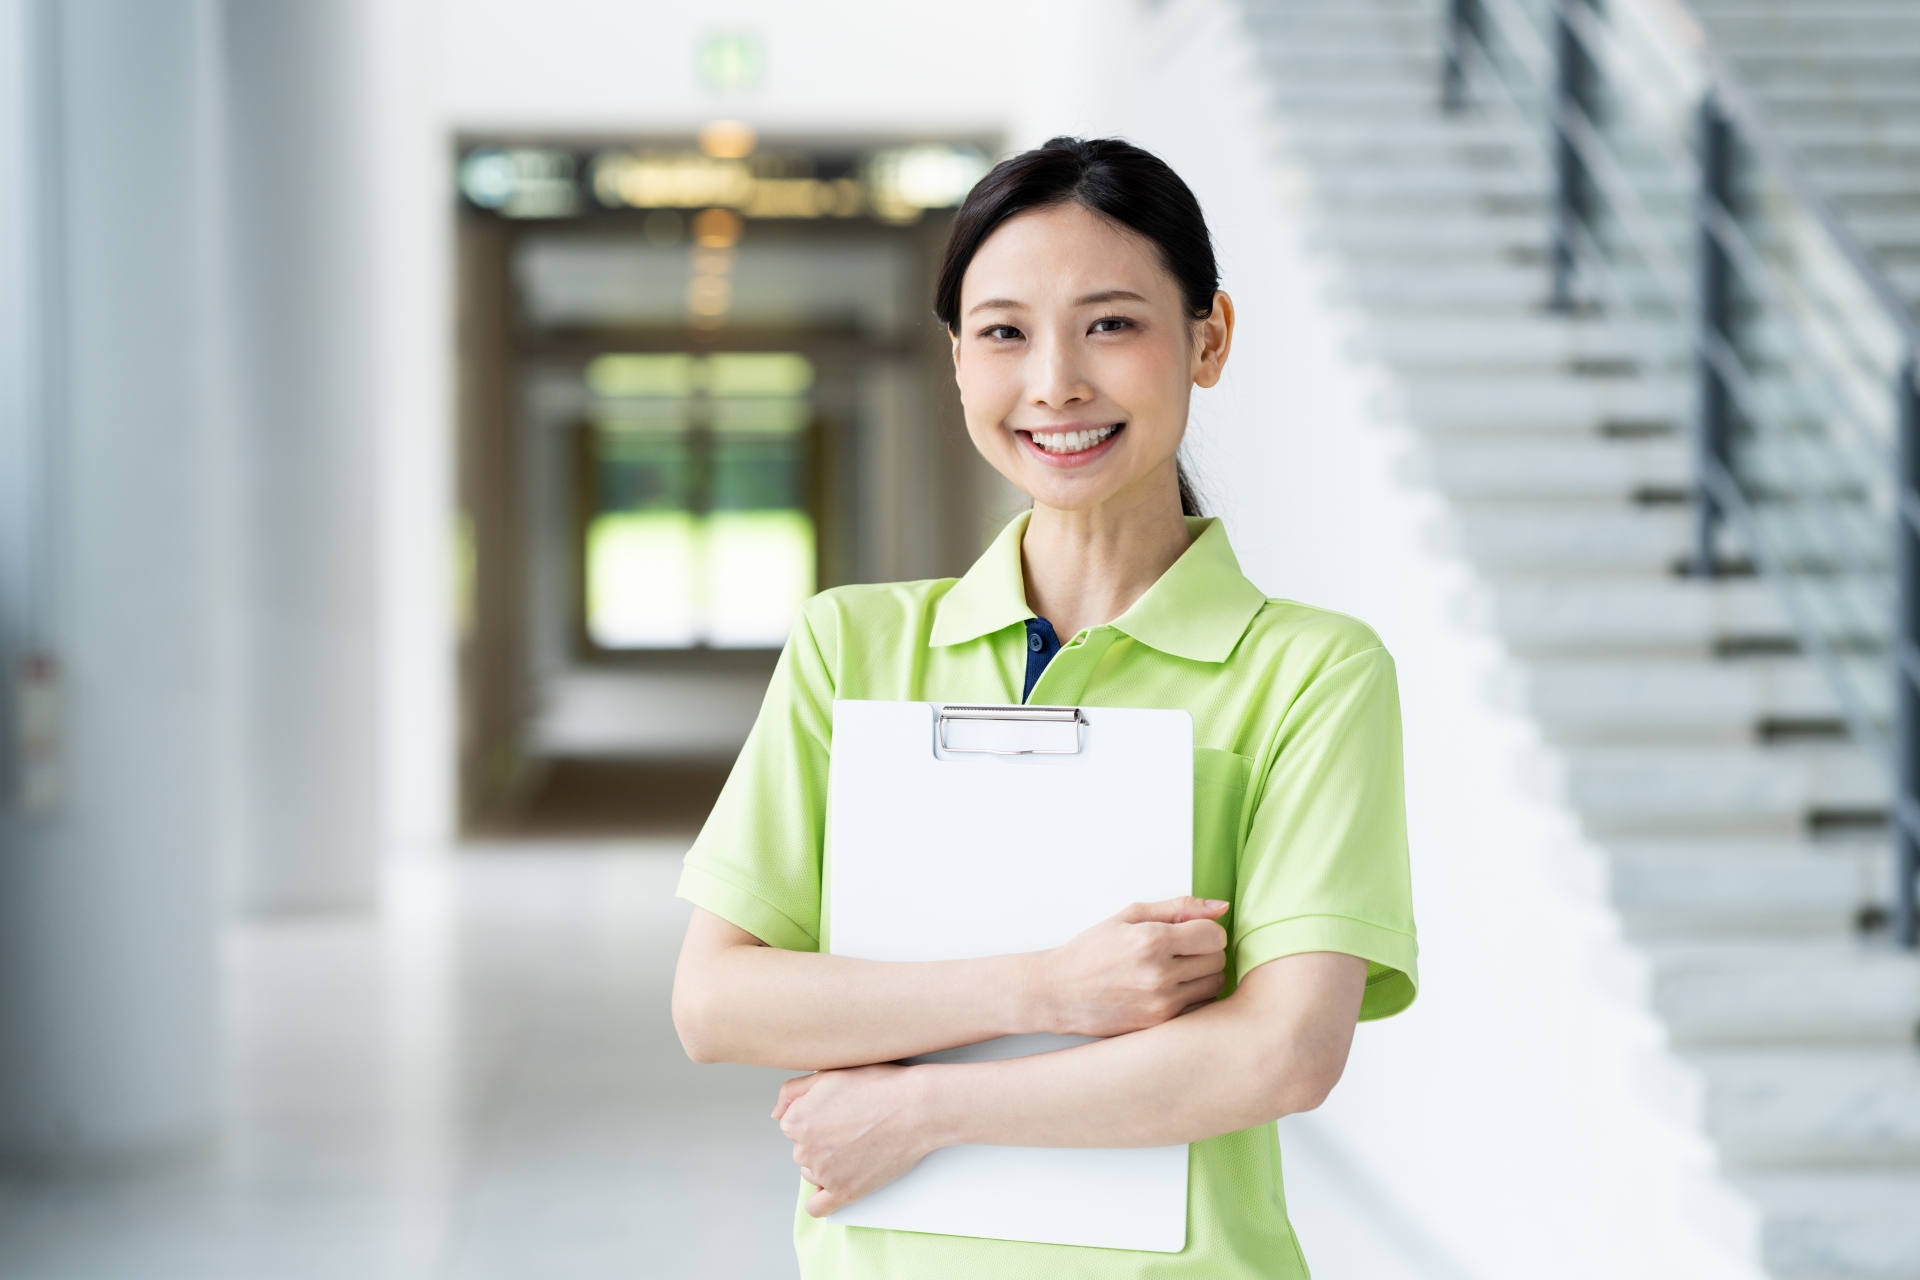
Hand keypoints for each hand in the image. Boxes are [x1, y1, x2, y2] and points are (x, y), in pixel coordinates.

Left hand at [773, 1065, 938, 1216]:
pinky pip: (818, 1206)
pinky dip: (822, 1199)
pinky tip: (834, 1187)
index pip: (793, 1125)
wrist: (916, 1108)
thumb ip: (793, 1091)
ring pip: (813, 1173)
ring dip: (828, 1164)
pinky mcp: (845, 1191)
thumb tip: (775, 1113)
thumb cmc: (878, 1087)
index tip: (838, 1113)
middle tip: (852, 1127)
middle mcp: (803, 1148)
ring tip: (858, 1146)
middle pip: (802, 1150)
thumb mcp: (829, 1074)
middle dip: (822, 1141)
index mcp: (796, 1120)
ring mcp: (824, 1173)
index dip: (816, 1117)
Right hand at [1032, 897, 1229, 1037]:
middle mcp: (1159, 974)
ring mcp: (1160, 1004)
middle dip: (1205, 951)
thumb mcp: (1129, 916)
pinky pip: (1199, 1009)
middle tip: (1182, 951)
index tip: (1191, 932)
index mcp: (1152, 940)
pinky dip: (1192, 998)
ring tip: (1177, 970)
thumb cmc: (1091, 951)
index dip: (1205, 930)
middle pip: (1217, 960)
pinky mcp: (1159, 1025)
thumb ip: (1178, 908)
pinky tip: (1170, 990)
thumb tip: (1220, 907)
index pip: (1214, 935)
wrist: (1059, 992)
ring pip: (1214, 986)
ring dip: (1203, 976)